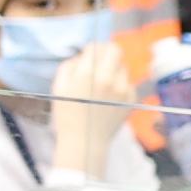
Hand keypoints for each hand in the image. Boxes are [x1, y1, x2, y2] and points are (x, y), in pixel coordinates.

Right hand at [48, 37, 137, 179]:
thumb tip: (81, 56)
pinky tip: (110, 95)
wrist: (85, 142)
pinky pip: (128, 81)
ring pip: (123, 66)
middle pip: (115, 50)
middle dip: (106, 51)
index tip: (87, 55)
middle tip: (100, 60)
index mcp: (88, 74)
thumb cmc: (67, 115)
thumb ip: (68, 66)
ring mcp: (123, 88)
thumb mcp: (58, 87)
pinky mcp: (131, 98)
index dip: (90, 49)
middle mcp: (108, 78)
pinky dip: (120, 83)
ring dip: (113, 68)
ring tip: (104, 82)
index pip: (95, 47)